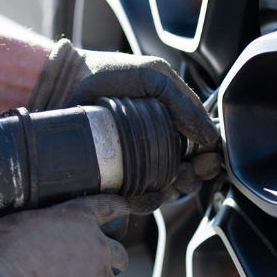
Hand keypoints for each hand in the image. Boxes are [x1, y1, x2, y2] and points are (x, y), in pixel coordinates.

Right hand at [0, 194, 129, 276]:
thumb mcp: (14, 222)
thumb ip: (42, 220)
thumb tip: (42, 226)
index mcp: (79, 220)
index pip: (113, 209)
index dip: (115, 215)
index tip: (116, 221)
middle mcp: (98, 248)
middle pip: (120, 254)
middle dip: (105, 263)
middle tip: (81, 274)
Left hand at [30, 38, 220, 212]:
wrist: (65, 83)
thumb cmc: (109, 74)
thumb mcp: (154, 77)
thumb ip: (184, 102)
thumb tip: (211, 136)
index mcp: (169, 126)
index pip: (197, 151)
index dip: (207, 160)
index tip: (208, 160)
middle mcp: (153, 150)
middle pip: (184, 177)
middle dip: (193, 178)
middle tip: (189, 171)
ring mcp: (131, 168)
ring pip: (163, 193)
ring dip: (174, 192)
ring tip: (172, 180)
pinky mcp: (110, 182)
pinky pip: (134, 202)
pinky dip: (146, 203)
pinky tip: (149, 195)